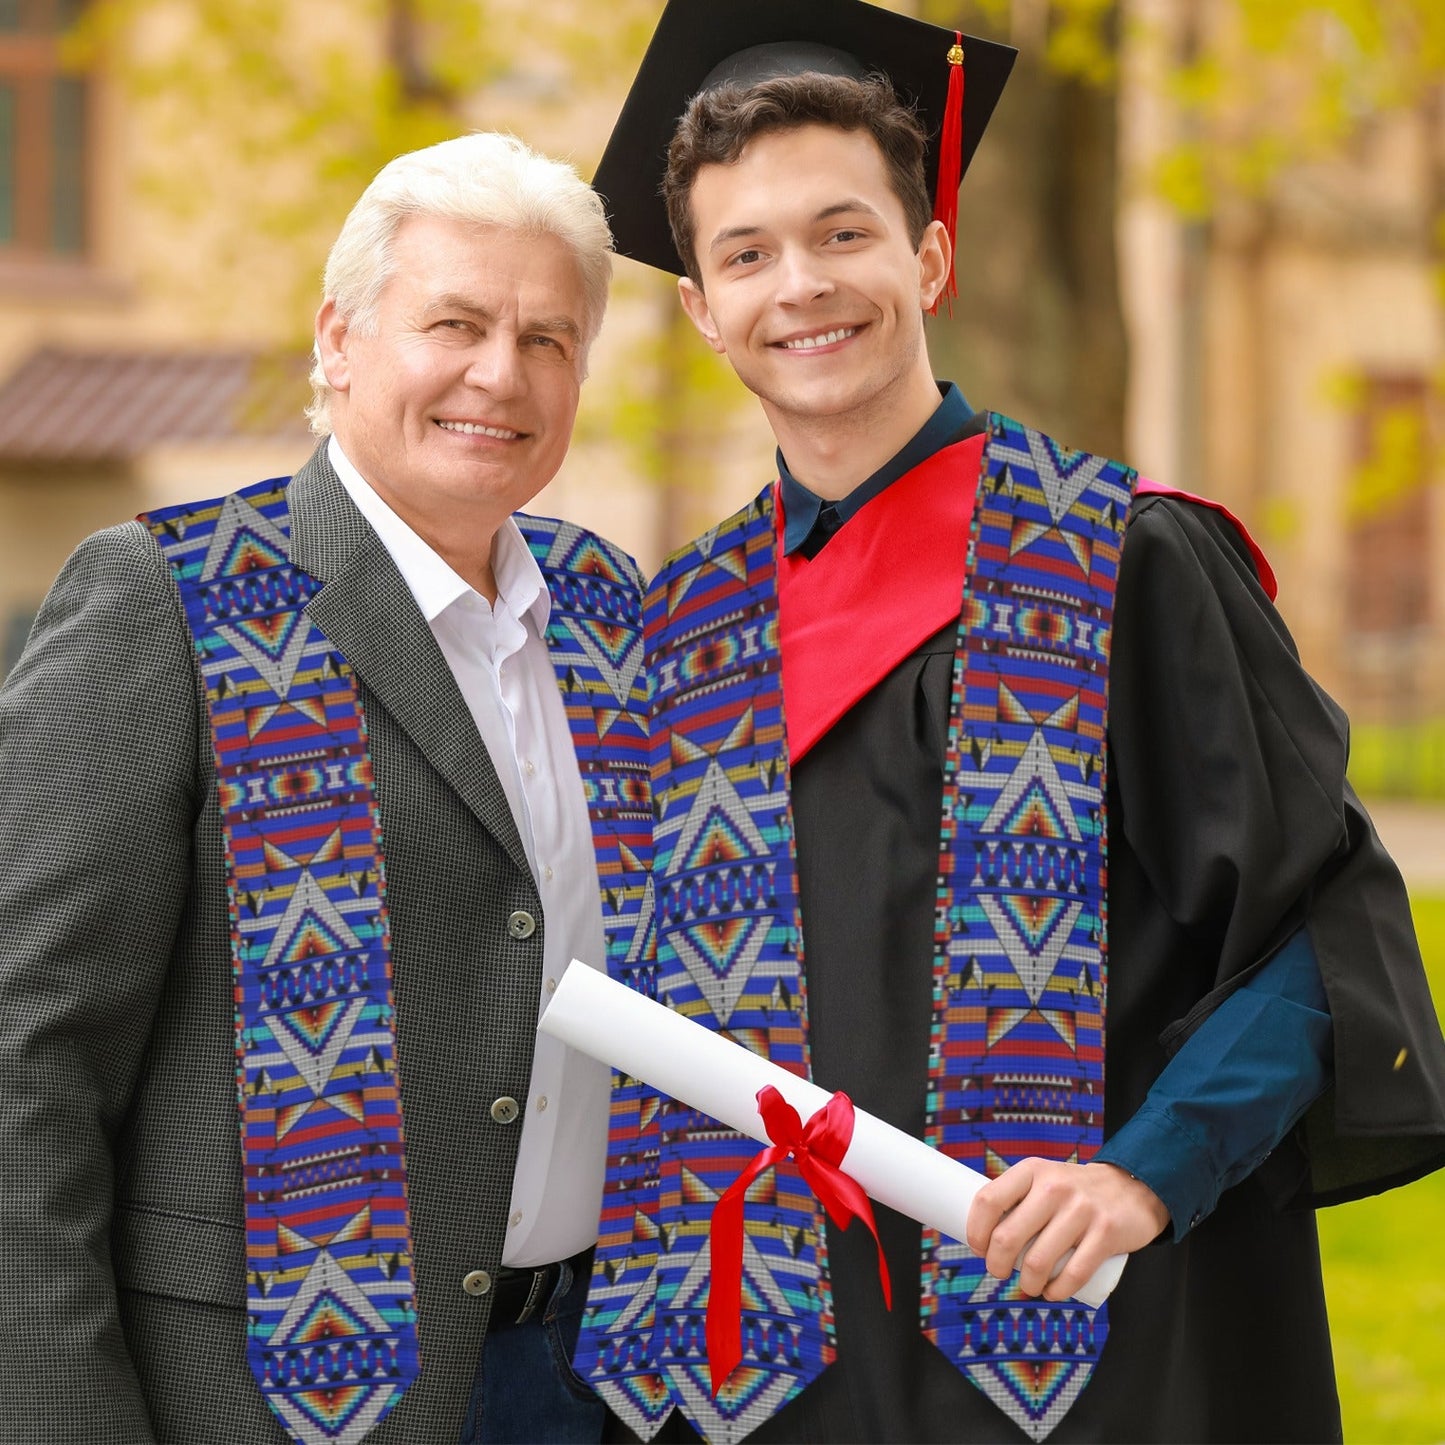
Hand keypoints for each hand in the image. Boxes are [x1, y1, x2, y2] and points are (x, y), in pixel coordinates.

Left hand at [964, 1159, 1169, 1301]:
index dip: (975, 1231)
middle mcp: (1054, 1187)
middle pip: (1007, 1237)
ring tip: (1028, 1286)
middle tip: (998, 1272)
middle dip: (995, 1265)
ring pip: (1037, 1262)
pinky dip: (1057, 1292)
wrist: (1131, 1187)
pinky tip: (1052, 1293)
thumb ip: (1018, 1198)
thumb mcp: (1044, 1178)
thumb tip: (983, 1235)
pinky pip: (1073, 1274)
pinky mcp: (1106, 1233)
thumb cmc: (1074, 1191)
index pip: (988, 1200)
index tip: (978, 1248)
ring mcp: (1081, 1210)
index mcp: (1032, 1170)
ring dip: (1026, 1284)